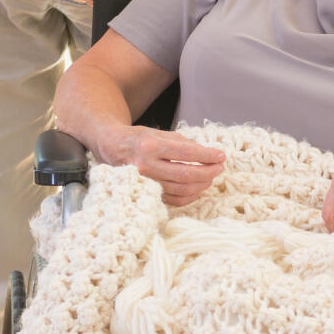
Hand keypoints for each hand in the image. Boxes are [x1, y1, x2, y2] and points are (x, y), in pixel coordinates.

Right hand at [106, 126, 224, 206]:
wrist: (112, 148)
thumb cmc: (139, 139)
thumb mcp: (159, 133)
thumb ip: (183, 143)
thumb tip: (209, 154)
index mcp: (149, 145)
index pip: (186, 153)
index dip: (207, 155)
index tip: (221, 155)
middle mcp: (145, 165)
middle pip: (185, 174)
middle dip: (208, 171)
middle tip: (219, 167)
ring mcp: (146, 183)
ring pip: (182, 189)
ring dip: (202, 184)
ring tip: (210, 176)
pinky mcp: (147, 194)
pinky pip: (175, 200)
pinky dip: (191, 195)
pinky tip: (198, 187)